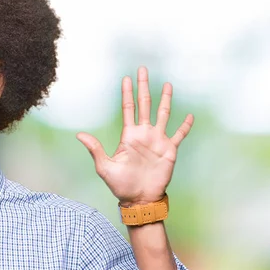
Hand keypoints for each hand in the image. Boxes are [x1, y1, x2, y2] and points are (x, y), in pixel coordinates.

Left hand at [77, 67, 192, 206]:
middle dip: (144, 87)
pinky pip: (179, 135)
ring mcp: (157, 141)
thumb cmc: (120, 185)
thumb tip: (79, 135)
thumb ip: (95, 149)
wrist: (139, 199)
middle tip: (142, 70)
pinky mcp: (169, 150)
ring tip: (167, 84)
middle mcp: (144, 134)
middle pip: (145, 104)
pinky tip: (190, 116)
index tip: (126, 78)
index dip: (127, 93)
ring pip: (163, 114)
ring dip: (166, 99)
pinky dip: (185, 126)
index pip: (128, 108)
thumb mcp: (104, 167)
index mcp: (129, 135)